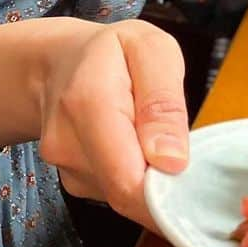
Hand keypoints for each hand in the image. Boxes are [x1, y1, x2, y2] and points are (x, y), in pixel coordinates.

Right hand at [37, 19, 188, 231]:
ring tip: (143, 129)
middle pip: (128, 193)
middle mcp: (67, 143)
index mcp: (89, 103)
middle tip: (170, 136)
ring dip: (146, 172)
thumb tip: (172, 160)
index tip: (188, 172)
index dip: (166, 190)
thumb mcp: (152, 50)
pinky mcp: (71, 180)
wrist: (58, 61)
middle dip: (161, 177)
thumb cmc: (111, 51)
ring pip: (123, 195)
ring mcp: (65, 166)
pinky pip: (114, 190)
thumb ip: (164, 103)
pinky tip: (128, 141)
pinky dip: (131, 172)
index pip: (128, 181)